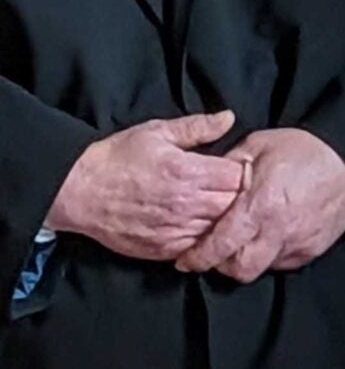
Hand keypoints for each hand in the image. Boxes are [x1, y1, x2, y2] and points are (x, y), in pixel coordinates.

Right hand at [45, 111, 245, 260]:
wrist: (77, 191)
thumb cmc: (117, 158)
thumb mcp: (156, 132)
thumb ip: (196, 127)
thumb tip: (229, 118)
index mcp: (188, 172)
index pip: (238, 177)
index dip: (243, 172)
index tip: (238, 169)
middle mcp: (185, 204)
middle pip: (234, 205)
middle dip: (239, 197)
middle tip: (233, 190)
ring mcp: (174, 230)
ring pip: (219, 230)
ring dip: (223, 220)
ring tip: (220, 209)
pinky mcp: (162, 249)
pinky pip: (197, 248)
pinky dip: (204, 239)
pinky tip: (201, 227)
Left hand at [174, 129, 344, 282]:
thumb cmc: (305, 149)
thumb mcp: (257, 146)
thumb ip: (226, 167)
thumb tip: (200, 182)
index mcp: (260, 205)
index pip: (220, 247)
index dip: (198, 258)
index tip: (186, 260)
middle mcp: (279, 230)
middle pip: (239, 270)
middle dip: (222, 265)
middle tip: (216, 252)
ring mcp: (299, 242)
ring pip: (261, 269)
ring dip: (248, 260)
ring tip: (245, 242)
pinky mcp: (314, 248)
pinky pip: (283, 262)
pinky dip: (271, 255)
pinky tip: (270, 236)